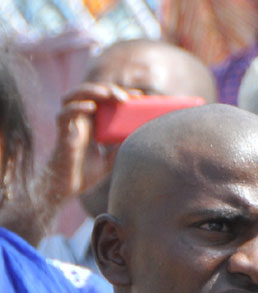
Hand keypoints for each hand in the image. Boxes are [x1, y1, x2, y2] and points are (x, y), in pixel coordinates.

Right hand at [36, 82, 130, 210]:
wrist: (69, 186)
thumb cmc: (88, 172)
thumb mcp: (113, 158)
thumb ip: (123, 147)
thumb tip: (144, 138)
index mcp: (94, 122)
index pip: (106, 100)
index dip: (121, 95)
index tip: (140, 97)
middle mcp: (81, 118)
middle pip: (91, 93)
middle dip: (108, 89)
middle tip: (125, 96)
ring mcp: (70, 123)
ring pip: (74, 96)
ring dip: (91, 91)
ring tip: (108, 94)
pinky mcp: (62, 132)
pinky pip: (64, 115)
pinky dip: (76, 108)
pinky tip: (90, 107)